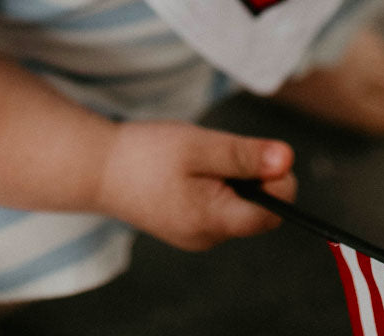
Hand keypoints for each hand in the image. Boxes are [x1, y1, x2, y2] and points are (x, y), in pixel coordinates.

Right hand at [96, 120, 295, 250]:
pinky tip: (186, 167)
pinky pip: (215, 205)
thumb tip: (287, 160)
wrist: (95, 168)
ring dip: (229, 177)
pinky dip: (212, 183)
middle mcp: (209, 237)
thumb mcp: (200, 146)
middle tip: (217, 150)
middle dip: (250, 175)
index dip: (277, 179)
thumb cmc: (145, 155)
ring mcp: (194, 234)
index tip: (257, 151)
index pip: (274, 212)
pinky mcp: (183, 224)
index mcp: (215, 222)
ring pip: (235, 204)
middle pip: (257, 209)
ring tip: (196, 157)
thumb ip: (246, 156)